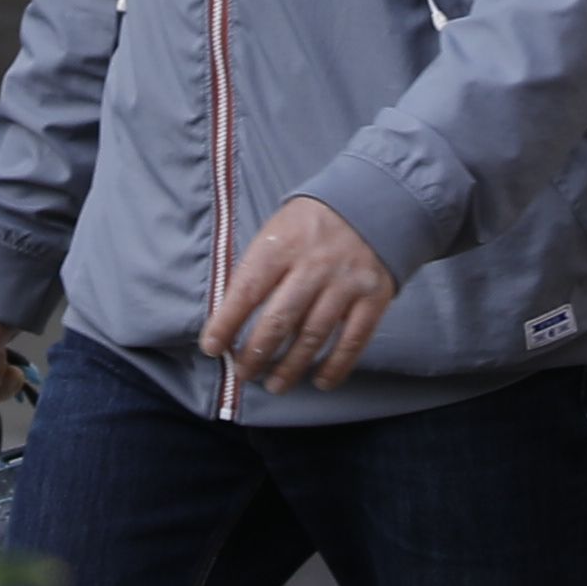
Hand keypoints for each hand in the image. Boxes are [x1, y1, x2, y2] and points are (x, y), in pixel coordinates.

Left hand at [201, 200, 399, 397]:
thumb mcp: (277, 230)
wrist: (372, 201)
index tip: (212, 347)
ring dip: (291, 367)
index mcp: (282, 245)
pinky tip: (320, 382)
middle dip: (256, 354)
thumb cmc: (311, 224)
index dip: (227, 323)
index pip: (247, 290)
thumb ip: (257, 268)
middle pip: (280, 320)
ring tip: (274, 385)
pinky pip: (353, 341)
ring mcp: (346, 283)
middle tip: (244, 374)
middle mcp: (314, 266)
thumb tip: (228, 315)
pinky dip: (336, 366)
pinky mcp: (374, 297)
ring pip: (313, 336)